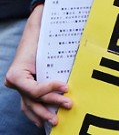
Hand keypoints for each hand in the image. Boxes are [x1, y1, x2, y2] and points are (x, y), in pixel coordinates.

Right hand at [3, 6, 71, 127]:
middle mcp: (15, 82)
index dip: (49, 89)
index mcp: (17, 73)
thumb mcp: (43, 39)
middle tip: (68, 104)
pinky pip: (29, 104)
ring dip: (43, 114)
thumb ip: (48, 42)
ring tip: (56, 121)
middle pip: (33, 99)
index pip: (32, 89)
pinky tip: (41, 122)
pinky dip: (35, 113)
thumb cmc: (40, 34)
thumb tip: (64, 37)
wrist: (35, 30)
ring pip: (30, 105)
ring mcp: (20, 87)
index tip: (66, 86)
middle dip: (51, 103)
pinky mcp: (27, 88)